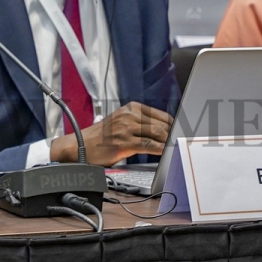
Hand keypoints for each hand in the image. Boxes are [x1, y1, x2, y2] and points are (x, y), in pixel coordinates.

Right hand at [49, 102, 172, 165]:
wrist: (79, 145)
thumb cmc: (102, 137)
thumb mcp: (121, 122)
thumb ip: (141, 123)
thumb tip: (165, 132)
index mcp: (131, 107)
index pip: (162, 115)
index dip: (174, 126)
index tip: (182, 133)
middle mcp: (129, 114)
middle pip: (161, 125)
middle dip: (173, 136)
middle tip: (182, 143)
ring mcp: (126, 128)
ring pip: (157, 135)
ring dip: (168, 143)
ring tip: (176, 149)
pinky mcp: (123, 142)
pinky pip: (148, 146)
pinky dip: (160, 150)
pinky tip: (164, 154)